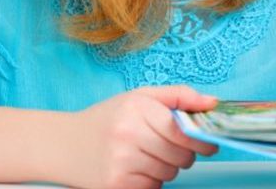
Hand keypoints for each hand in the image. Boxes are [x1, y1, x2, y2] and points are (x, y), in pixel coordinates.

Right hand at [64, 85, 220, 188]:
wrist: (62, 144)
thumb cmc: (107, 119)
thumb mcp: (140, 97)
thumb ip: (179, 96)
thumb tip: (213, 103)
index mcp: (137, 109)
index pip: (181, 131)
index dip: (201, 139)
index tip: (209, 143)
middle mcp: (128, 136)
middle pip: (180, 155)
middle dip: (185, 154)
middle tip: (173, 148)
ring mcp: (121, 163)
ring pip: (169, 173)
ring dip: (168, 167)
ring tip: (148, 155)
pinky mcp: (116, 185)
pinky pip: (153, 187)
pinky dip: (152, 180)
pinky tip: (136, 168)